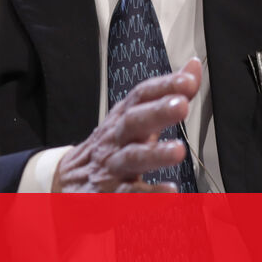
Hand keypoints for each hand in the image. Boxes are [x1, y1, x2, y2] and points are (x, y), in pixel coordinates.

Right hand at [52, 58, 201, 192]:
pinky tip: (170, 191)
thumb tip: (194, 66)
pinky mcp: (108, 195)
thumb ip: (167, 94)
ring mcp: (111, 166)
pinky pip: (128, 195)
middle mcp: (116, 138)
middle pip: (133, 121)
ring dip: (155, 153)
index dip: (164, 86)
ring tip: (178, 151)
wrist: (67, 180)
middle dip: (157, 112)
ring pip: (131, 157)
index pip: (141, 95)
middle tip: (181, 105)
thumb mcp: (135, 116)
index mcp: (123, 117)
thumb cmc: (110, 146)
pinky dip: (149, 194)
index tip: (188, 80)